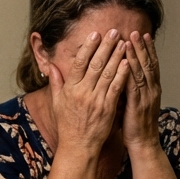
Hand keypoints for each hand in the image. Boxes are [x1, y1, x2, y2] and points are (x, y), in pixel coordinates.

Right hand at [44, 29, 128, 155]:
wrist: (78, 147)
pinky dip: (122, 74)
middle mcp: (82, 92)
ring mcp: (96, 100)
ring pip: (108, 73)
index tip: (95, 34)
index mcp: (70, 89)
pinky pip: (116, 88)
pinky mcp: (107, 108)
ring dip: (117, 56)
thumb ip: (56, 83)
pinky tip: (128, 62)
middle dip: (106, 46)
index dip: (88, 47)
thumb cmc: (68, 125)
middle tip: (115, 32)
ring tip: (124, 42)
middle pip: (95, 64)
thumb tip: (51, 67)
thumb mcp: (57, 103)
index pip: (79, 63)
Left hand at [121, 31, 161, 148]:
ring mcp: (146, 97)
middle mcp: (152, 90)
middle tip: (137, 31)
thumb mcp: (136, 103)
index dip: (148, 50)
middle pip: (148, 64)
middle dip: (142, 47)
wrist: (143, 143)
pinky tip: (124, 61)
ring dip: (136, 54)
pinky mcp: (137, 104)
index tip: (143, 35)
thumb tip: (123, 74)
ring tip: (131, 40)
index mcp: (152, 89)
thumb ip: (132, 88)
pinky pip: (133, 85)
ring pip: (142, 71)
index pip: (152, 65)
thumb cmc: (136, 124)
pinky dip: (129, 71)